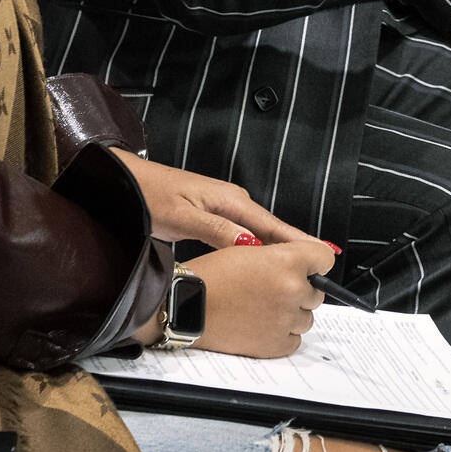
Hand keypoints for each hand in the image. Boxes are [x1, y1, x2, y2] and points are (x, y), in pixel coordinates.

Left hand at [112, 151, 320, 248]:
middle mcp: (233, 201)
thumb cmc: (150, 195)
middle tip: (320, 269)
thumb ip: (216, 230)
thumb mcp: (182, 215)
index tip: (323, 253)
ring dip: (279, 249)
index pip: (273, 225)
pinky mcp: (214, 215)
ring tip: (299, 267)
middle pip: (273, 229)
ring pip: (260, 233)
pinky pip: (246, 234)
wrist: (127, 182)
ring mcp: (224, 207)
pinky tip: (263, 260)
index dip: (299, 240)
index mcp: (231, 200)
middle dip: (296, 248)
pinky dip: (259, 247)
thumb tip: (250, 244)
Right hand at [181, 241, 332, 358]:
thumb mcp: (248, 250)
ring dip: (292, 313)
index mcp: (287, 262)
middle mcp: (291, 290)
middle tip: (274, 289)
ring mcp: (285, 319)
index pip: (324, 258)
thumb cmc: (210, 277)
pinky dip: (282, 334)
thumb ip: (282, 254)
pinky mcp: (276, 344)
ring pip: (307, 318)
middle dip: (300, 290)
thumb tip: (305, 260)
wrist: (186, 305)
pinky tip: (262, 324)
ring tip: (263, 308)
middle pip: (317, 292)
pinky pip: (294, 340)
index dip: (315, 262)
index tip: (311, 267)